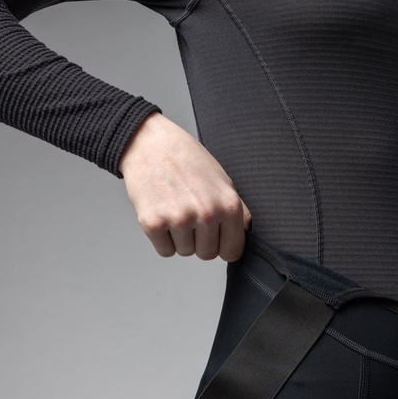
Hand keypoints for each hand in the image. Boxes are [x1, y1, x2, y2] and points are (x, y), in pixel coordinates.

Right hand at [118, 111, 251, 261]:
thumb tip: (246, 233)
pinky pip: (164, 251)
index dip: (223, 245)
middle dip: (199, 240)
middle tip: (190, 213)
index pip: (233, 250)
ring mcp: (179, 219)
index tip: (216, 237)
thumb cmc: (187, 159)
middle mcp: (206, 214)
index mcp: (228, 204)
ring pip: (185, 252)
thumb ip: (237, 210)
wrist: (151, 144)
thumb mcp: (222, 179)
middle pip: (207, 255)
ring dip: (180, 238)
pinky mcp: (153, 223)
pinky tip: (162, 212)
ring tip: (175, 207)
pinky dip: (162, 238)